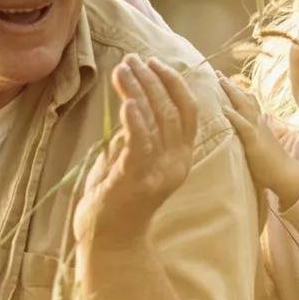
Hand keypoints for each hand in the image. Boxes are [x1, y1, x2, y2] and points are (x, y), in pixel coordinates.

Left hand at [74, 56, 198, 248]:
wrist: (110, 240)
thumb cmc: (119, 198)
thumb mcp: (136, 161)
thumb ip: (140, 135)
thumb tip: (132, 100)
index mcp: (181, 157)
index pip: (188, 111)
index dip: (174, 83)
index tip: (154, 62)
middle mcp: (176, 163)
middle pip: (171, 110)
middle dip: (151, 79)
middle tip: (131, 59)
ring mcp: (158, 172)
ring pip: (155, 120)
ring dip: (138, 89)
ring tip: (123, 68)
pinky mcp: (137, 179)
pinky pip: (140, 143)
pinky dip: (134, 119)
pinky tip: (126, 101)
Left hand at [217, 77, 298, 203]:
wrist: (286, 174)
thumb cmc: (270, 164)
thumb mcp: (257, 145)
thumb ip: (248, 136)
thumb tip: (236, 133)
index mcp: (258, 123)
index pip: (247, 102)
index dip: (236, 91)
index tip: (224, 80)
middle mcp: (258, 122)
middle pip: (244, 99)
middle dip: (231, 86)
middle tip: (218, 73)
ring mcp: (257, 130)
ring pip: (244, 106)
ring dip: (232, 93)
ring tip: (220, 80)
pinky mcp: (254, 141)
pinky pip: (243, 125)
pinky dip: (234, 116)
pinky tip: (224, 108)